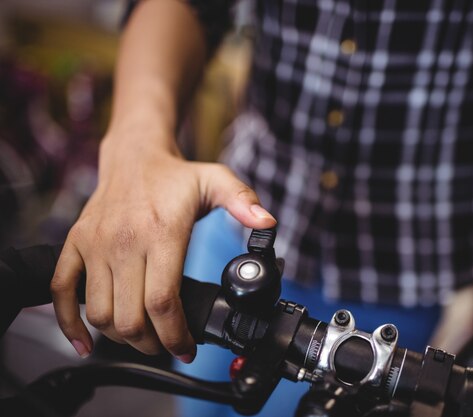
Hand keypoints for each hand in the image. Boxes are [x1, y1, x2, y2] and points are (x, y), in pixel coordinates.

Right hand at [50, 134, 275, 361]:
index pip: (163, 301)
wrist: (134, 157)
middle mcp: (124, 242)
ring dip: (121, 338)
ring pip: (99, 313)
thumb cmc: (176, 177)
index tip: (188, 348)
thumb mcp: (217, 181)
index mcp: (161, 233)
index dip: (176, 335)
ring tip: (145, 339)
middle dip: (153, 345)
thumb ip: (243, 202)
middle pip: (131, 318)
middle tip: (169, 347)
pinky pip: (61, 292)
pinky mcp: (75, 245)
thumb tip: (267, 222)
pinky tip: (87, 343)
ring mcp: (94, 245)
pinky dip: (69, 325)